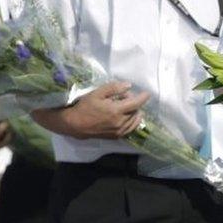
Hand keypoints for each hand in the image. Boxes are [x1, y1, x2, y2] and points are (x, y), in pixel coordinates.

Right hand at [32, 81, 149, 139]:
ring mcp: (119, 131)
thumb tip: (128, 86)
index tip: (147, 93)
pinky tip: (128, 117)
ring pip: (134, 121)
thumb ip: (114, 88)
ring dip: (134, 113)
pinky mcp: (116, 136)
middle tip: (125, 97)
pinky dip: (132, 122)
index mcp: (116, 111)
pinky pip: (130, 129)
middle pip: (136, 111)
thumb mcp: (97, 93)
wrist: (75, 124)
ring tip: (127, 107)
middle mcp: (120, 122)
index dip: (143, 97)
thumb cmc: (85, 106)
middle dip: (134, 103)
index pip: (136, 103)